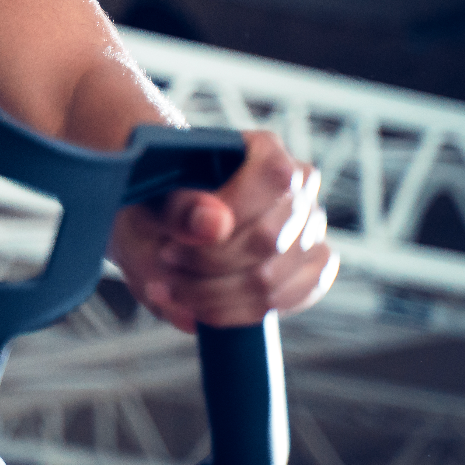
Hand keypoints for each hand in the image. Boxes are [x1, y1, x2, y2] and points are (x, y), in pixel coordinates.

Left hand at [109, 129, 337, 332]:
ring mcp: (311, 231)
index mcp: (266, 151)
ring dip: (211, 295)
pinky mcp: (312, 270)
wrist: (157, 226)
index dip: (225, 216)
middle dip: (207, 264)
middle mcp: (299, 189)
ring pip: (271, 281)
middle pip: (268, 241)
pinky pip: (284, 302)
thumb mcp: (152, 197)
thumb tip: (215, 224)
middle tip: (164, 263)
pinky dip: (233, 313)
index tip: (172, 241)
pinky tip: (196, 308)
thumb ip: (181, 206)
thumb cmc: (157, 202)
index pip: (271, 179)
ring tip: (169, 288)